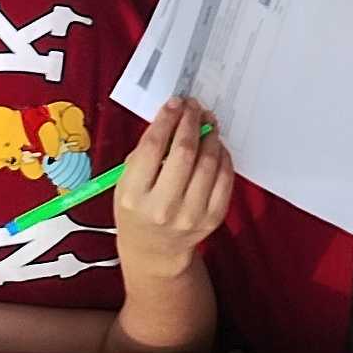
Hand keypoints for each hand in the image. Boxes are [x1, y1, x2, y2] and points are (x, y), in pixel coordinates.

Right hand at [113, 99, 234, 282]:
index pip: (153, 147)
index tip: (175, 103)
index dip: (167, 119)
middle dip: (191, 122)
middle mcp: (163, 207)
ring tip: (207, 123)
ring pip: (209, 163)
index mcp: (134, 195)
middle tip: (194, 107)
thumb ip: (146, 152)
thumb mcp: (126, 182)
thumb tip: (175, 116)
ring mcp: (191, 215)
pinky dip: (223, 157)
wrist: (154, 250)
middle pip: (184, 152)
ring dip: (210, 136)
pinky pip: (225, 179)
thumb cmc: (138, 209)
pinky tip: (216, 146)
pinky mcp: (213, 218)